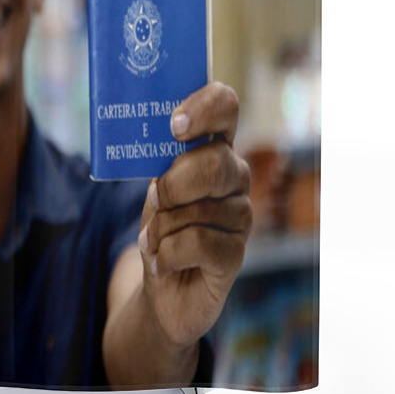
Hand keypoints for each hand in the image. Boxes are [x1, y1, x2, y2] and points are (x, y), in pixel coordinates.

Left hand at [138, 82, 251, 348]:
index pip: (226, 106)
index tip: (175, 126)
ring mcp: (240, 215)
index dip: (205, 108)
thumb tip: (155, 155)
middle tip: (155, 199)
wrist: (162, 287)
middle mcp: (235, 175)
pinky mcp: (236, 254)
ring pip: (200, 208)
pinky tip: (163, 262)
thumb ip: (158, 162)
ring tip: (155, 240)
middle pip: (216, 162)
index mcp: (214, 147)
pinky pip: (200, 242)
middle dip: (174, 183)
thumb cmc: (161, 225)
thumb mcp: (153, 186)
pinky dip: (168, 253)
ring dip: (161, 227)